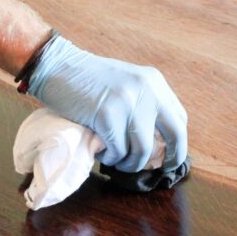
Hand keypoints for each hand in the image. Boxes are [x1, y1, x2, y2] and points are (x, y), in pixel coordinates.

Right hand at [28, 35, 188, 172]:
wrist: (56, 66)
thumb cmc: (89, 81)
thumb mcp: (127, 85)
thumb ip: (145, 105)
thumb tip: (159, 144)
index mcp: (155, 83)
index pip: (180, 119)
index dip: (177, 144)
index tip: (169, 158)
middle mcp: (147, 90)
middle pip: (174, 135)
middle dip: (170, 158)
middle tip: (156, 170)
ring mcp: (127, 102)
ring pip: (142, 150)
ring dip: (129, 162)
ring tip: (116, 160)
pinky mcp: (106, 115)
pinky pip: (117, 151)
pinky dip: (110, 158)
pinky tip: (101, 152)